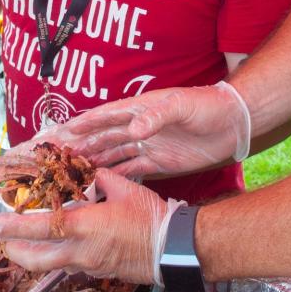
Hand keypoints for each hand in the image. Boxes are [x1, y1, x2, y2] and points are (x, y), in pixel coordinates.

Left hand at [0, 169, 178, 284]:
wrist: (172, 250)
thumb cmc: (151, 217)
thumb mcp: (125, 188)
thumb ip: (99, 178)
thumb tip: (84, 170)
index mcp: (85, 227)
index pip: (40, 228)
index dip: (11, 228)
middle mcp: (81, 251)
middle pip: (34, 258)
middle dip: (12, 248)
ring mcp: (87, 266)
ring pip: (47, 265)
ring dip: (30, 254)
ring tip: (20, 241)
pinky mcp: (96, 273)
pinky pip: (67, 266)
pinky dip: (55, 256)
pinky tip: (57, 244)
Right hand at [66, 81, 250, 178]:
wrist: (234, 123)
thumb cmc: (209, 106)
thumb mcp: (184, 106)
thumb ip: (158, 115)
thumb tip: (134, 130)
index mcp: (140, 109)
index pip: (104, 116)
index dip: (82, 124)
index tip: (61, 132)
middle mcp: (139, 127)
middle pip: (102, 137)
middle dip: (78, 146)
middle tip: (55, 157)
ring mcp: (147, 145)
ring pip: (111, 155)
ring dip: (91, 163)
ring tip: (68, 174)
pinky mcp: (158, 162)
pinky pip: (130, 170)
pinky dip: (113, 177)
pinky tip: (97, 185)